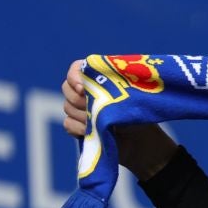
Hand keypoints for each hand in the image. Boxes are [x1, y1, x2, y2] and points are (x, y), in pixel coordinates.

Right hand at [59, 58, 176, 179]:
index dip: (74, 77)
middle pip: (67, 88)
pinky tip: (89, 131)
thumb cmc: (137, 111)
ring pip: (68, 107)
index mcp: (96, 76)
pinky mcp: (77, 125)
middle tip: (94, 108)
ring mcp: (79, 108)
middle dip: (80, 100)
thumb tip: (94, 90)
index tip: (82, 89)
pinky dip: (77, 128)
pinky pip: (68, 123)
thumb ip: (112, 87)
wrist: (140, 138)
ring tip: (98, 122)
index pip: (75, 69)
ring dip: (82, 115)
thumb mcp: (129, 96)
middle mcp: (84, 90)